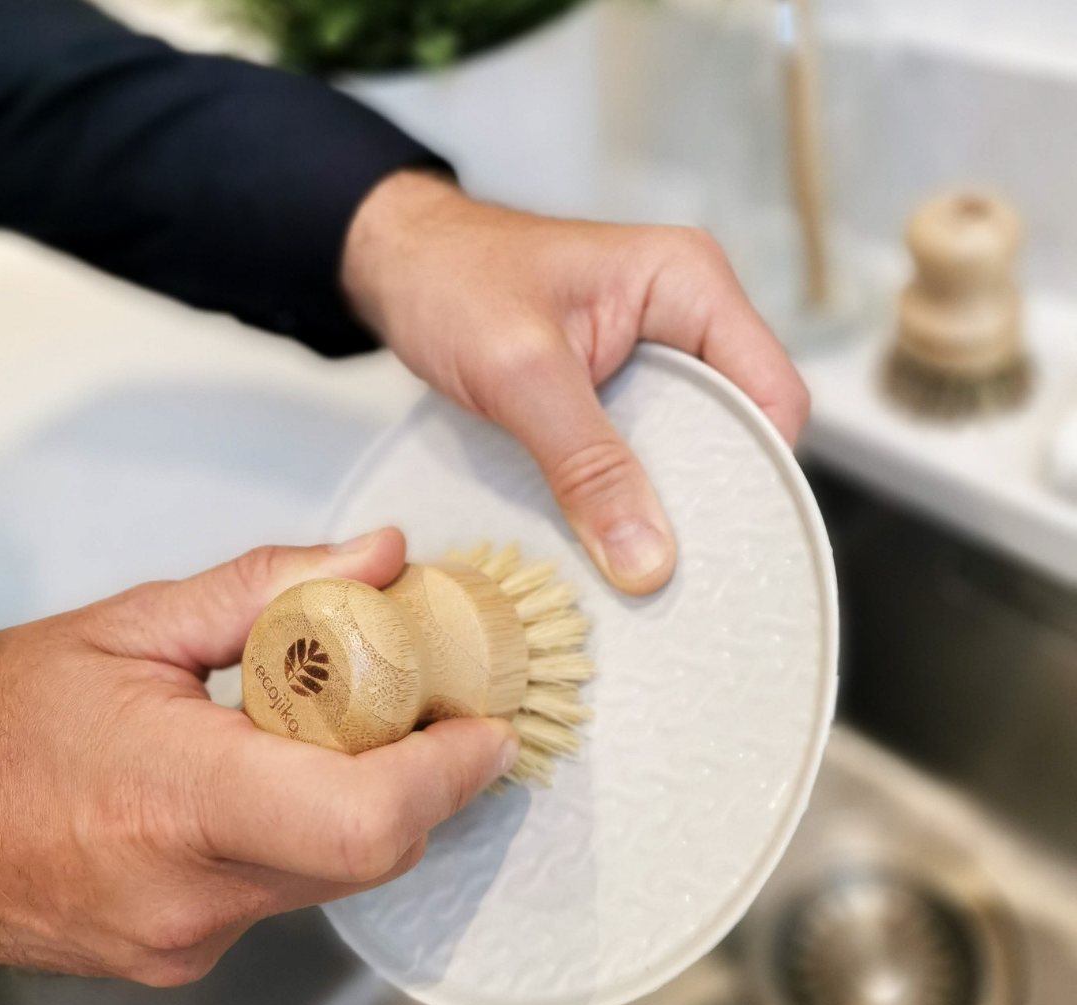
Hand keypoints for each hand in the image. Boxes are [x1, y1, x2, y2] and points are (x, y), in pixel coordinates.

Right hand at [0, 528, 517, 983]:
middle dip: (428, 777)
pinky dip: (322, 829)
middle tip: (436, 706)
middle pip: (376, 848)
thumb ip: (270, 585)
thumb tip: (379, 557)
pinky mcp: (186, 954)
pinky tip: (295, 774)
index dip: (448, 772)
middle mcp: (191, 894)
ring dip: (377, 799)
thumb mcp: (134, 625)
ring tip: (357, 726)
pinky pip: (296, 890)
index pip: (365, 818)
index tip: (484, 726)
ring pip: (343, 873)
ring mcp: (188, 938)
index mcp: (178, 798)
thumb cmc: (5, 723)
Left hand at [343, 170, 809, 595]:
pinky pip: (646, 449)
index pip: (772, 393)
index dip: (763, 471)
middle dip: (715, 494)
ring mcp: (654, 354)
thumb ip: (587, 465)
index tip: (728, 541)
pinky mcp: (618, 386)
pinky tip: (610, 530)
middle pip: (739, 426)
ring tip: (644, 560)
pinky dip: (630, 491)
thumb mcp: (521, 373)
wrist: (399, 266)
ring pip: (692, 445)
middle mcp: (686, 317)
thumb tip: (648, 559)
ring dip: (668, 499)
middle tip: (685, 568)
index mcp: (689, 283)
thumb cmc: (453, 280)